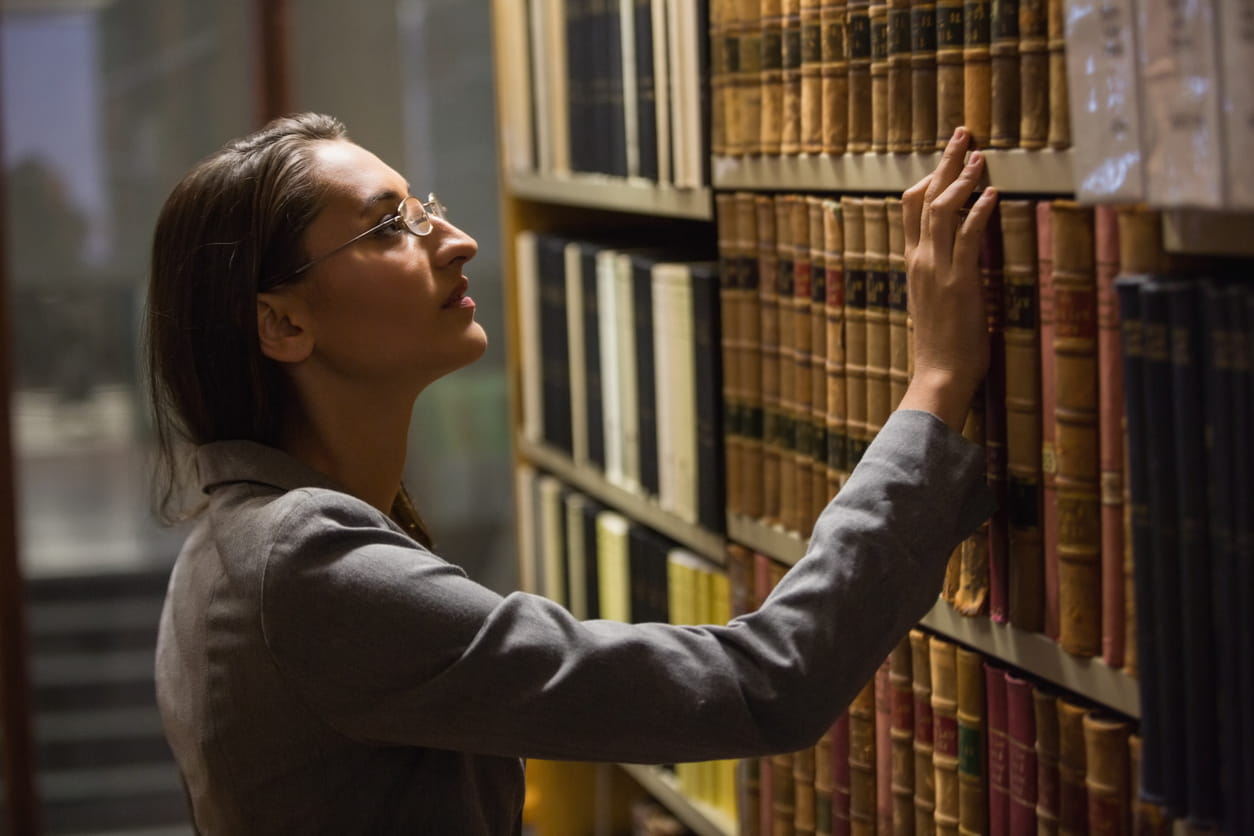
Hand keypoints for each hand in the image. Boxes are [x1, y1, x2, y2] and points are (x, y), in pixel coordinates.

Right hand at [897, 126, 998, 430]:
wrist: (939, 375)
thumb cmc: (942, 346)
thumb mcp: (936, 302)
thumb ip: (942, 275)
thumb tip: (959, 258)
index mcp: (913, 264)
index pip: (911, 209)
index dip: (929, 177)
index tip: (949, 159)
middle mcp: (920, 260)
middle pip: (923, 198)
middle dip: (945, 163)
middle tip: (962, 133)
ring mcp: (936, 270)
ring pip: (942, 210)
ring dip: (962, 178)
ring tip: (980, 154)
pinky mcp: (959, 281)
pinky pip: (966, 236)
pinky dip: (979, 210)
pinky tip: (993, 192)